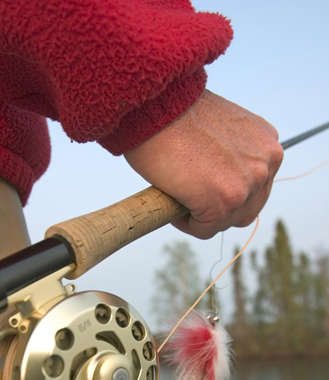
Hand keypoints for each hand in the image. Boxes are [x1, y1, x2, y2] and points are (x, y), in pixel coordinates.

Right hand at [124, 90, 283, 238]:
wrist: (156, 105)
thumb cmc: (177, 114)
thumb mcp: (222, 131)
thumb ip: (233, 155)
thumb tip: (220, 181)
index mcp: (268, 147)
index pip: (255, 188)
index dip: (226, 192)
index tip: (203, 185)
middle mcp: (265, 166)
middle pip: (245, 210)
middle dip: (218, 209)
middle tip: (190, 195)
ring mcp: (246, 186)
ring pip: (225, 222)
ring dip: (201, 215)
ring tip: (179, 194)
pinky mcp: (223, 203)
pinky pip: (204, 230)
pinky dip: (185, 222)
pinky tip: (172, 197)